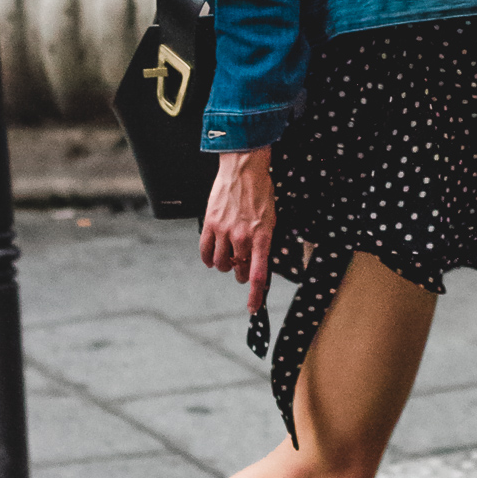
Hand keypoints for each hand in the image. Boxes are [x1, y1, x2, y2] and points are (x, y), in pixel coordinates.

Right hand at [199, 148, 275, 315]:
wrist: (244, 169)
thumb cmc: (261, 191)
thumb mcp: (271, 218)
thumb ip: (264, 241)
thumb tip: (259, 260)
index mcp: (262, 237)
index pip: (259, 274)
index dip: (256, 295)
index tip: (253, 308)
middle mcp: (242, 237)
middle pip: (239, 270)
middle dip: (241, 272)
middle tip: (242, 266)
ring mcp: (224, 232)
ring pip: (220, 264)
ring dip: (224, 265)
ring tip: (228, 257)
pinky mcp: (210, 224)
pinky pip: (205, 251)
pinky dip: (207, 259)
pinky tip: (211, 257)